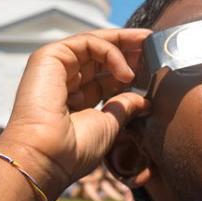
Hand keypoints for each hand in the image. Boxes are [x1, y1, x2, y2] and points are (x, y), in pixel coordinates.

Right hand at [0, 29, 151, 200]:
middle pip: (102, 57)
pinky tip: (126, 73)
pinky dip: (110, 52)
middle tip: (155, 47)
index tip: (155, 66)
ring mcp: (56, 68)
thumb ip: (125, 106)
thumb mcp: (109, 124)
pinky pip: (87, 44)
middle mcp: (66, 81)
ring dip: (124, 45)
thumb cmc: (74, 149)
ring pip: (95, 45)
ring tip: (148, 50)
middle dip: (130, 51)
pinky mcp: (50, 57)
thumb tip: (144, 100)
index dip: (130, 69)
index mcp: (77, 99)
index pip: (106, 76)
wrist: (46, 156)